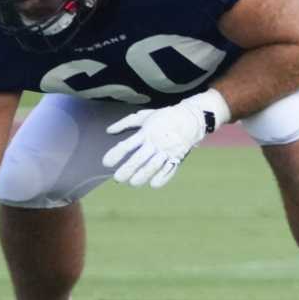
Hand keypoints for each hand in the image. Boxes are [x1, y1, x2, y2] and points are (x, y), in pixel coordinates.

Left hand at [102, 90, 226, 188]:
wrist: (192, 118)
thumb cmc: (165, 117)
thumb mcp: (145, 115)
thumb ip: (126, 123)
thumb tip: (108, 131)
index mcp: (146, 132)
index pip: (127, 145)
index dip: (115, 155)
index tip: (106, 163)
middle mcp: (155, 143)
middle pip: (138, 160)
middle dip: (127, 170)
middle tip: (118, 178)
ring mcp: (167, 151)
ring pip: (152, 167)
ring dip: (141, 177)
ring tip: (133, 183)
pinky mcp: (177, 157)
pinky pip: (169, 171)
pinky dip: (161, 179)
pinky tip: (153, 184)